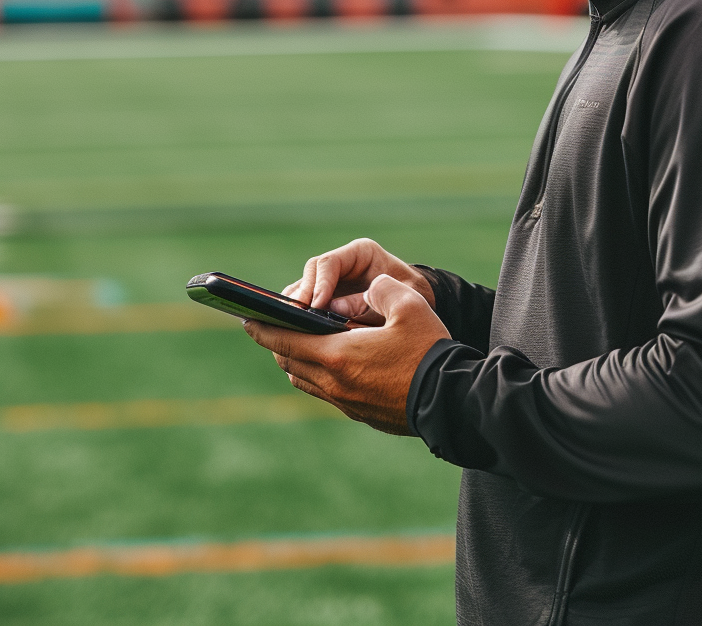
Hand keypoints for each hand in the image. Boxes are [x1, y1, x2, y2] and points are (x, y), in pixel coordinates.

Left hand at [244, 274, 449, 434]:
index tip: (247, 319)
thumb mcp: (410, 306)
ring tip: (302, 343)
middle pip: (290, 362)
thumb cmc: (430, 352)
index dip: (263, 328)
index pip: (284, 340)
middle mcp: (335, 383)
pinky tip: (336, 364)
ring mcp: (347, 403)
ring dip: (298, 360)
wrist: (453, 402)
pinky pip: (327, 393)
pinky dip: (320, 376)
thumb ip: (382, 289)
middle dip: (278, 343)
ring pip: (306, 381)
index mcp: (338, 354)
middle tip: (274, 327)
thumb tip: (371, 288)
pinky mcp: (362, 414)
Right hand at [283, 238, 434, 320]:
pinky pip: (305, 306)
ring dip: (294, 308)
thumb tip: (331, 310)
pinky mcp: (326, 299)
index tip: (315, 306)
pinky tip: (293, 336)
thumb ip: (368, 302)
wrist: (421, 302)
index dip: (319, 284)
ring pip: (302, 289)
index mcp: (360, 253)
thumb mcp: (397, 298)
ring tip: (287, 328)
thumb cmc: (411, 298)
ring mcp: (332, 280)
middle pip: (310, 275)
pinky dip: (298, 318)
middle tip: (294, 319)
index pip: (328, 263)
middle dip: (300, 297)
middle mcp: (342, 263)